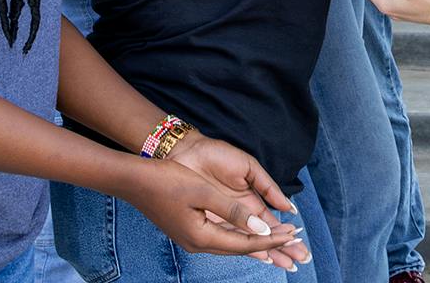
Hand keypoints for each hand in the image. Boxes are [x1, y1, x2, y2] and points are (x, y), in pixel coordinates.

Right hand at [124, 153, 306, 264]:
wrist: (135, 181)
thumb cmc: (168, 181)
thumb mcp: (203, 193)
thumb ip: (233, 211)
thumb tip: (261, 227)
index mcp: (202, 237)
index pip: (246, 242)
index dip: (272, 239)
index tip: (293, 235)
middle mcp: (199, 244)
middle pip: (241, 247)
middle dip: (270, 245)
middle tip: (294, 243)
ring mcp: (193, 239)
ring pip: (232, 244)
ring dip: (256, 241)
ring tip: (279, 240)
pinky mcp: (190, 230)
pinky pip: (222, 237)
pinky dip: (240, 235)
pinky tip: (249, 233)